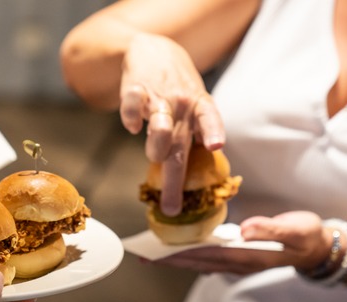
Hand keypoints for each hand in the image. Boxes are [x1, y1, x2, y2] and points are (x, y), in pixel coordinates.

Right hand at [119, 33, 225, 215]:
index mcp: (200, 106)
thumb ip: (196, 133)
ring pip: (160, 126)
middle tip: (172, 206)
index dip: (212, 132)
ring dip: (157, 145)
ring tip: (154, 156)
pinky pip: (131, 108)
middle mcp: (182, 102)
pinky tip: (133, 126)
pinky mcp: (134, 90)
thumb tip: (198, 172)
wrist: (151, 49)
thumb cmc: (176, 85)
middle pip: (179, 145)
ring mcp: (159, 96)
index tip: (216, 146)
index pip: (210, 118)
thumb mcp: (195, 103)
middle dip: (174, 181)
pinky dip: (131, 119)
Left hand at [155, 211, 332, 274]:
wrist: (321, 247)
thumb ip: (270, 228)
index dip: (179, 255)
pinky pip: (209, 258)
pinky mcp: (240, 257)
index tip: (156, 255)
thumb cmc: (308, 235)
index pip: (205, 256)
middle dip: (168, 260)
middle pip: (196, 262)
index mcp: (247, 256)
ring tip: (152, 255)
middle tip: (141, 256)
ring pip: (200, 262)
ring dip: (176, 259)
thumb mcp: (295, 229)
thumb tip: (244, 230)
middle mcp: (238, 263)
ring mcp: (239, 262)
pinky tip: (180, 252)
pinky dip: (191, 255)